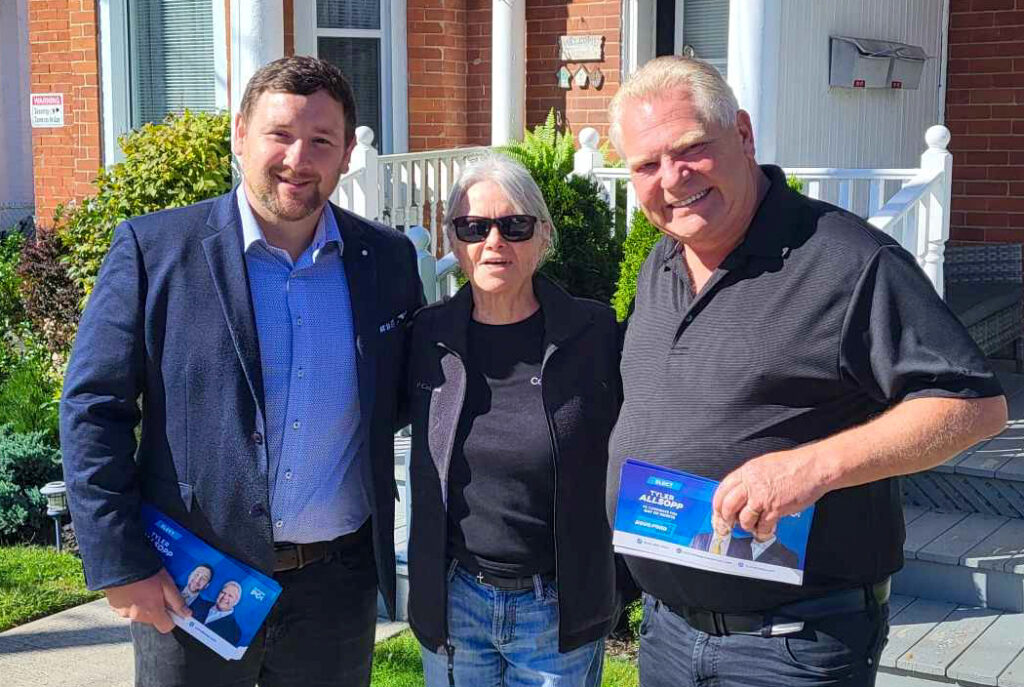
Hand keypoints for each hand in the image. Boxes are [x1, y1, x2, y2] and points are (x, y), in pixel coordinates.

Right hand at [104, 568, 190, 632]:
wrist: (122, 564)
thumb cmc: (147, 572)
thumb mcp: (167, 584)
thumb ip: (177, 602)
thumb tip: (187, 614)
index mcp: (152, 612)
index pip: (166, 627)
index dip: (172, 618)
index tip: (173, 609)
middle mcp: (137, 616)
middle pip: (153, 619)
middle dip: (157, 609)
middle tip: (157, 592)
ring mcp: (123, 613)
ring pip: (140, 614)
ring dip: (143, 605)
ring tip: (143, 588)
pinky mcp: (114, 607)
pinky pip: (127, 609)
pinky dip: (131, 602)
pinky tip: (132, 589)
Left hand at [711, 448, 826, 539]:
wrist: (814, 467)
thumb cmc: (794, 465)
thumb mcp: (764, 465)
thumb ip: (750, 479)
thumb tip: (740, 494)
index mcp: (747, 471)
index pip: (722, 490)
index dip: (718, 505)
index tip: (718, 513)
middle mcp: (751, 484)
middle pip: (728, 505)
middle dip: (726, 519)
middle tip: (729, 525)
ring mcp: (762, 497)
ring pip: (743, 518)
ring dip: (746, 526)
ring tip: (752, 526)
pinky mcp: (775, 508)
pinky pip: (762, 525)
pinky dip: (762, 531)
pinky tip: (764, 531)